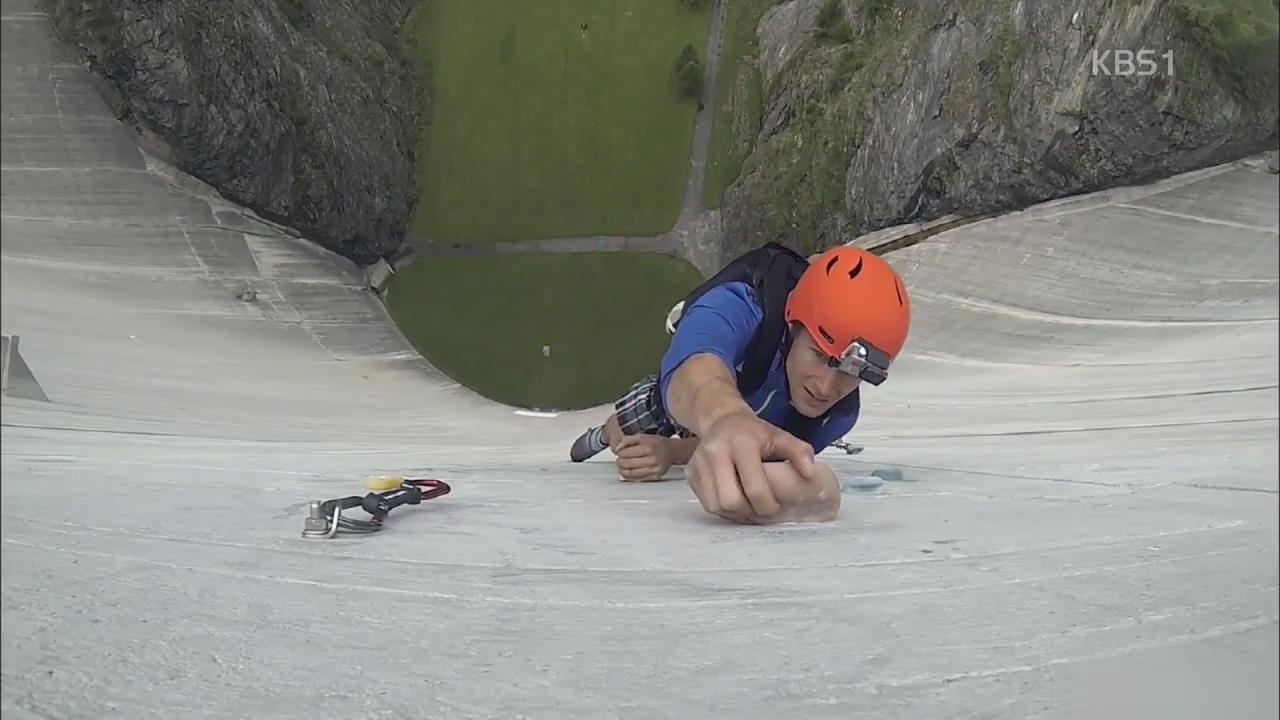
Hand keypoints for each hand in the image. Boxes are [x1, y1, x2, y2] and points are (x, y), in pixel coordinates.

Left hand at [614, 434, 674, 481]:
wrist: (673, 451)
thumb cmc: (657, 443)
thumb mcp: (643, 436)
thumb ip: (628, 440)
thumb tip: (617, 449)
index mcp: (648, 447)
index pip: (625, 453)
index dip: (620, 453)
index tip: (620, 452)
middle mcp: (652, 459)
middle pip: (627, 464)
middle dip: (620, 462)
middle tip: (620, 459)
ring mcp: (654, 469)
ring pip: (631, 473)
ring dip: (623, 470)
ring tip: (622, 466)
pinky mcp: (655, 477)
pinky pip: (638, 479)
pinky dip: (630, 477)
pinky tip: (628, 472)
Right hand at [686, 410, 816, 521]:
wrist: (721, 419)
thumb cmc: (753, 432)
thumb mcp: (779, 436)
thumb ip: (798, 452)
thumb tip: (810, 474)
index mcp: (741, 444)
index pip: (754, 487)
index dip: (767, 506)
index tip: (776, 508)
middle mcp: (716, 453)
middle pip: (730, 501)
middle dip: (749, 512)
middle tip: (762, 511)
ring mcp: (699, 463)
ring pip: (715, 506)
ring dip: (735, 514)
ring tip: (749, 509)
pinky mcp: (691, 473)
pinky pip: (706, 502)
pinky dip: (723, 509)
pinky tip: (736, 503)